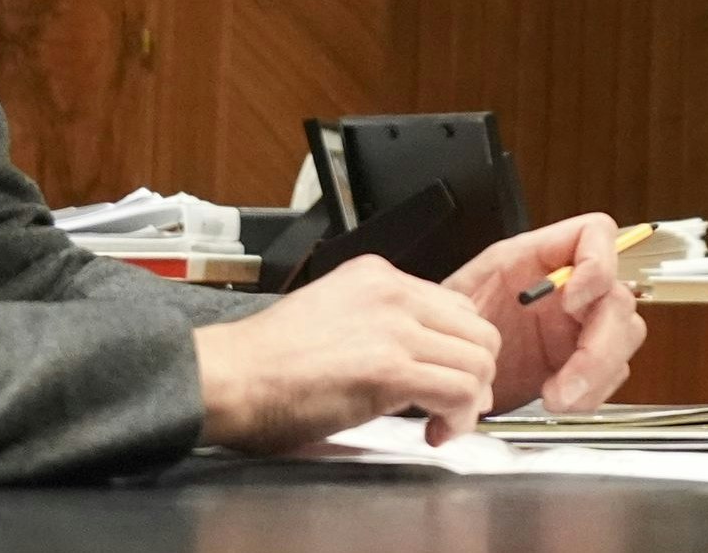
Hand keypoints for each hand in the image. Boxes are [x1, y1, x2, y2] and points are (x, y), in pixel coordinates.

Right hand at [191, 255, 501, 450]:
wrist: (229, 377)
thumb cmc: (266, 361)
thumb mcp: (332, 315)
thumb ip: (378, 324)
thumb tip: (418, 356)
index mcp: (377, 276)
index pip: (454, 305)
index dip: (460, 348)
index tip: (448, 376)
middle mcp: (392, 292)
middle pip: (477, 329)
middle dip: (476, 372)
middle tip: (455, 404)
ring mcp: (394, 327)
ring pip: (478, 359)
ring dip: (470, 399)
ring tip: (442, 421)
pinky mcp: (390, 367)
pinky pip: (459, 390)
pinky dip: (458, 418)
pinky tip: (434, 432)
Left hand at [442, 213, 647, 414]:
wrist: (449, 368)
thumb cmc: (448, 325)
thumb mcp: (455, 302)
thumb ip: (472, 305)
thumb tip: (496, 320)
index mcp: (540, 255)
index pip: (596, 233)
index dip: (597, 264)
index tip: (571, 302)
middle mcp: (571, 285)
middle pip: (619, 298)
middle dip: (599, 346)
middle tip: (565, 383)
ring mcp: (583, 322)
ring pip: (625, 336)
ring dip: (597, 374)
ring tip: (556, 397)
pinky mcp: (587, 359)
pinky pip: (612, 373)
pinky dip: (591, 393)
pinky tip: (560, 400)